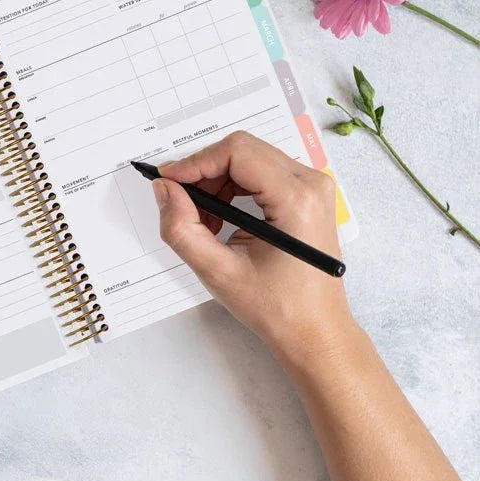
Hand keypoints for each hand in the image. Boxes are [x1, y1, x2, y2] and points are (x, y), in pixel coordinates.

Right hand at [152, 131, 354, 367]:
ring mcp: (312, 187)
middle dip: (204, 173)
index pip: (237, 153)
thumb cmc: (277, 308)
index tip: (168, 181)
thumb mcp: (218, 272)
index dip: (196, 162)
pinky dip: (232, 189)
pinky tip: (221, 220)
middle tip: (182, 204)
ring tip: (203, 221)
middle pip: (242, 151)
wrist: (315, 330)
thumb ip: (181, 228)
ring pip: (248, 159)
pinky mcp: (306, 194)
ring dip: (216, 183)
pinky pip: (260, 172)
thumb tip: (164, 189)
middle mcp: (311, 184)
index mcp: (297, 199)